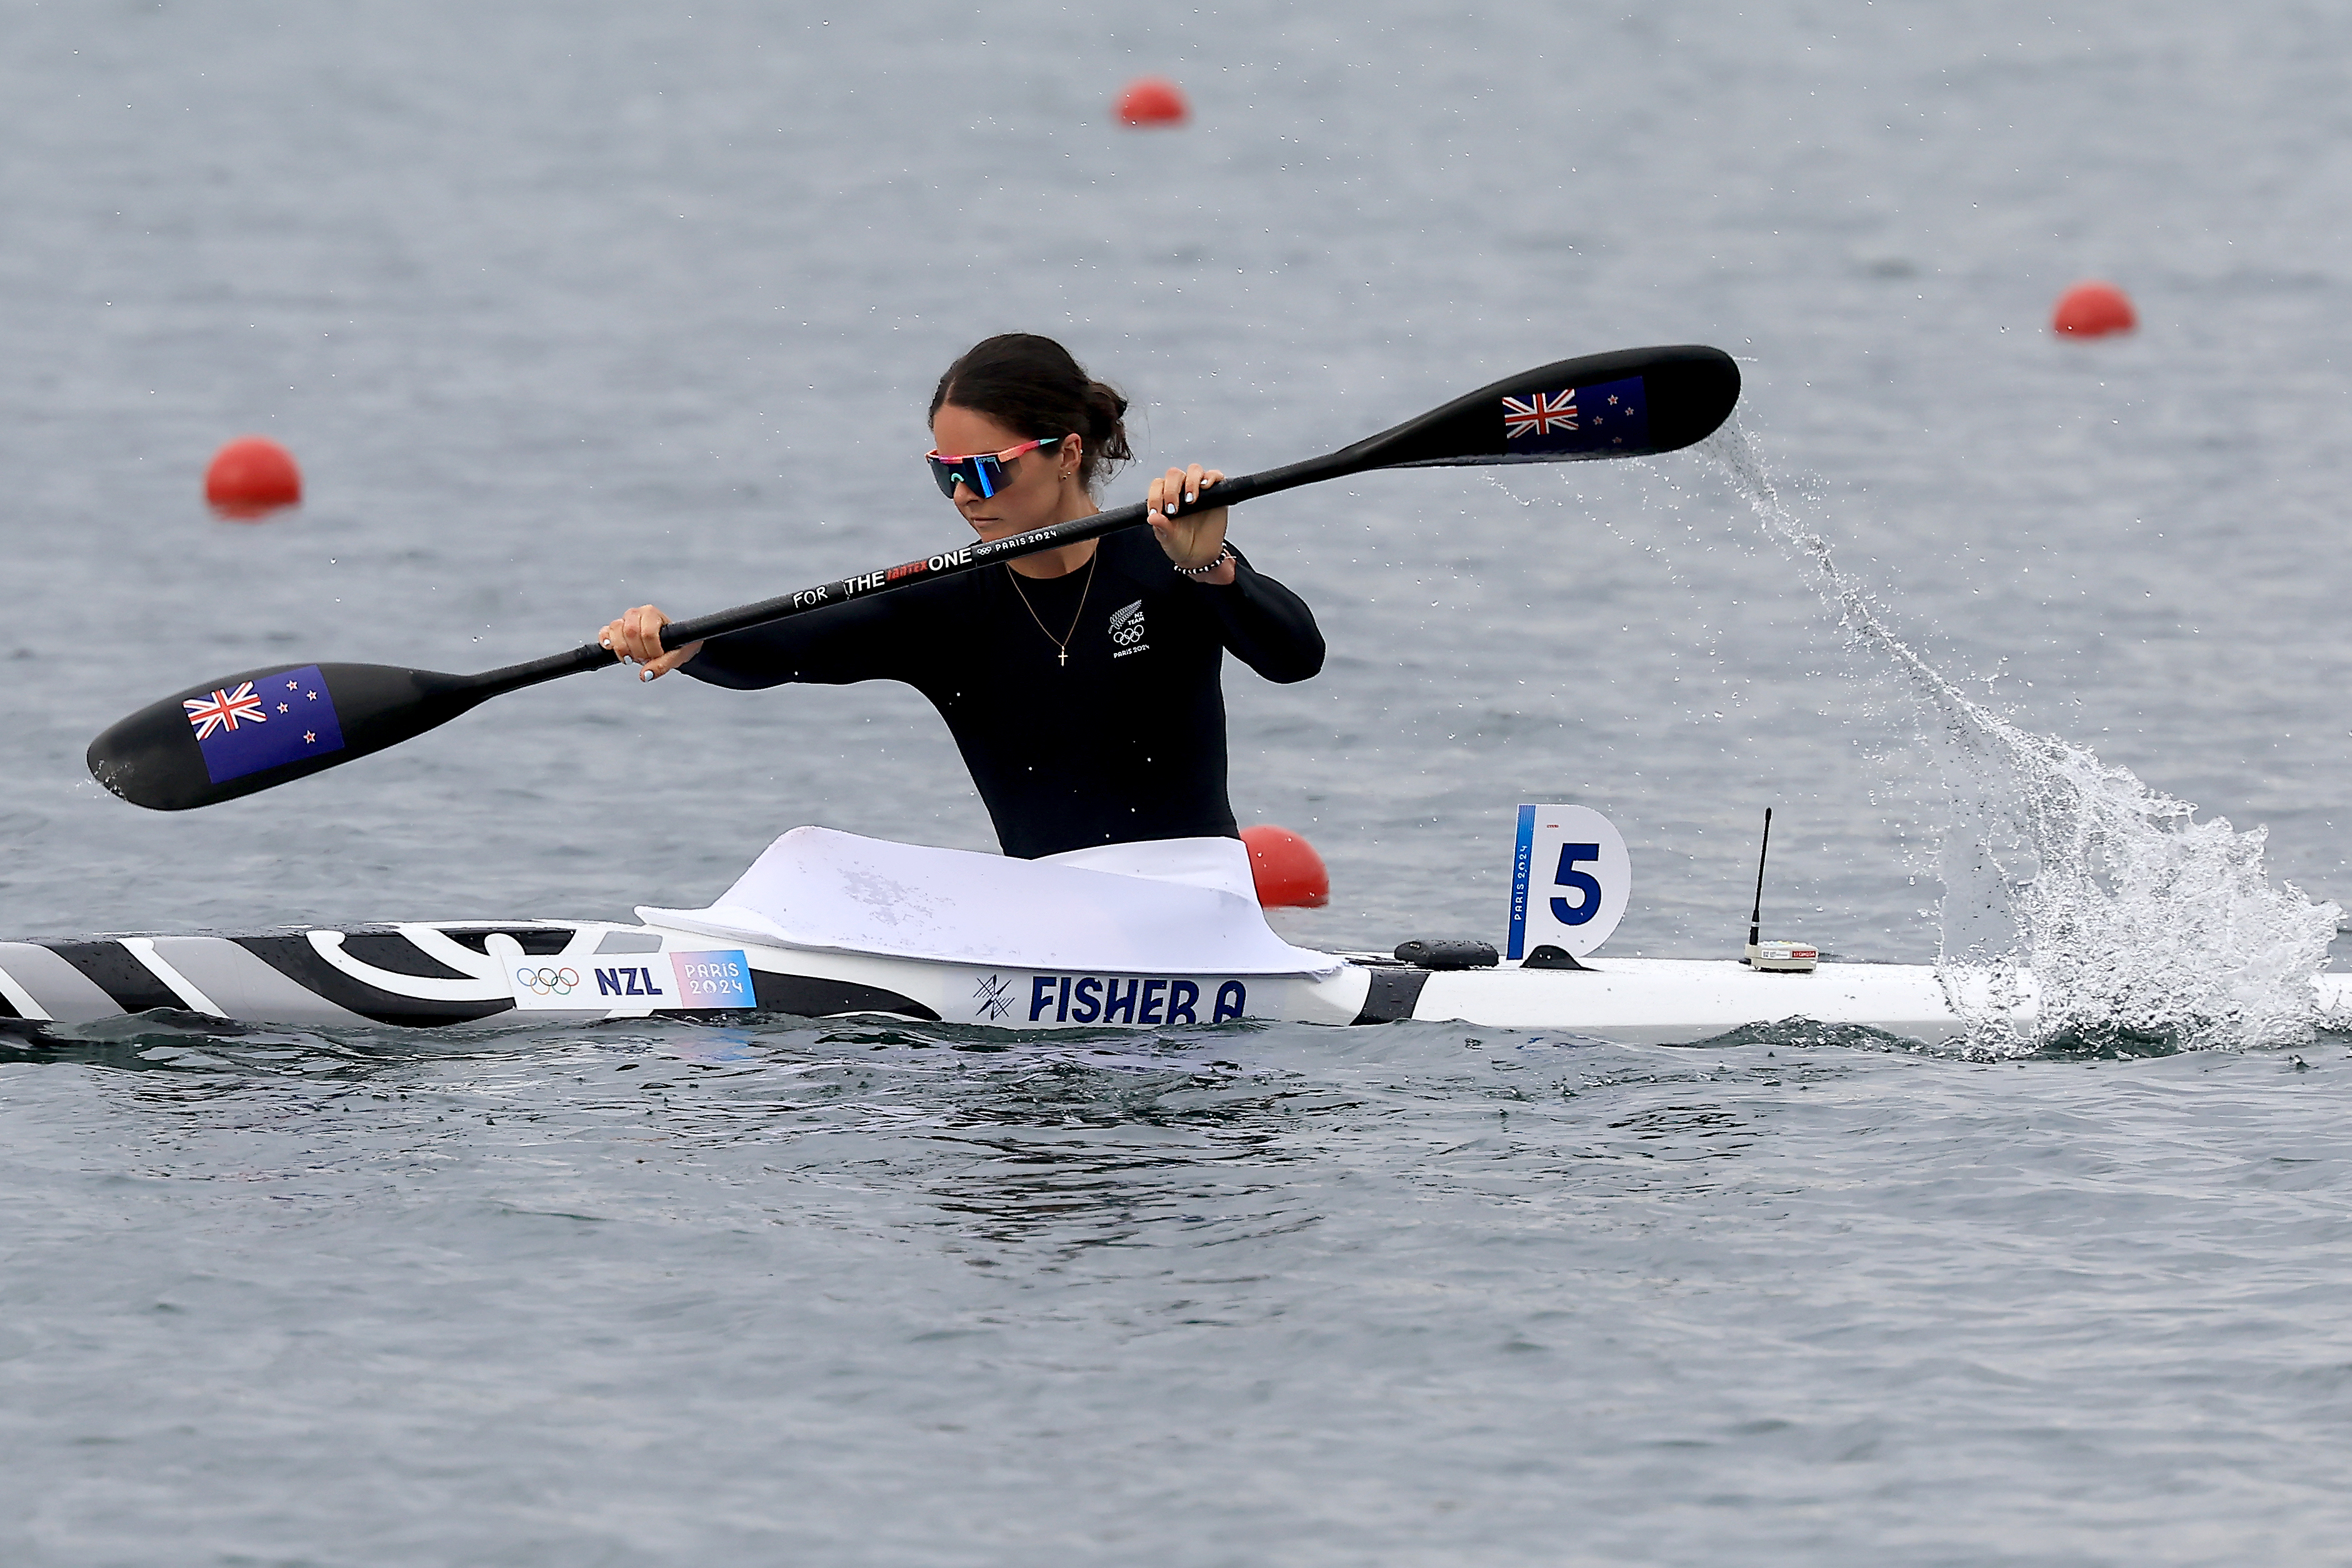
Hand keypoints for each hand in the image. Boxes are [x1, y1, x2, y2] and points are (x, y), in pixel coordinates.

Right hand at [597, 604, 703, 680]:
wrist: (670, 644)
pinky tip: (609, 648)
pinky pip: (605, 632)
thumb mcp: (676, 656)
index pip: (647, 633)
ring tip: (632, 658)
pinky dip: (605, 640)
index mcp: (653, 614)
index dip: (651, 649)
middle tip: (645, 660)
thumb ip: (662, 665)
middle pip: (629, 631)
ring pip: (615, 629)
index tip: (658, 657)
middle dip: (637, 651)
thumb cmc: (675, 646)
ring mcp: (624, 620)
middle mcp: (636, 613)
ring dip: (622, 649)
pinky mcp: (614, 629)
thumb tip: (645, 675)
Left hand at [1146, 464, 1235, 583]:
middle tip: (1173, 509)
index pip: (1157, 486)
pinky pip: (1215, 476)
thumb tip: (1153, 518)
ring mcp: (1198, 490)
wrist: (1201, 555)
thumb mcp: (1168, 540)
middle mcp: (1181, 491)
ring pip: (1194, 470)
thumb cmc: (1182, 544)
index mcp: (1165, 499)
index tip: (1157, 512)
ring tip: (1190, 500)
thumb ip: (1162, 528)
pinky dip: (1211, 478)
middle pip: (1174, 475)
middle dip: (1172, 490)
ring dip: (1191, 482)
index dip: (1155, 496)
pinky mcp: (1216, 493)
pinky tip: (1206, 487)